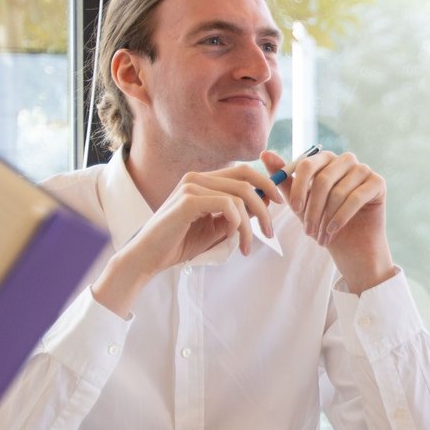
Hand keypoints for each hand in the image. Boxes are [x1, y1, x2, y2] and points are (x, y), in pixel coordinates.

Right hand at [92, 164, 283, 316]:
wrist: (149, 257)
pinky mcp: (187, 200)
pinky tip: (231, 238)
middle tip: (271, 231)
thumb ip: (236, 214)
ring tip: (246, 246)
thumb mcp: (216, 227)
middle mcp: (197, 177)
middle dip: (265, 206)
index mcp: (203, 180)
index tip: (280, 202)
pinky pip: (227, 206)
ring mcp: (191, 186)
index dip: (266, 183)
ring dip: (250, 224)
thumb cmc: (180, 243)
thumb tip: (264, 204)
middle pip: (246, 180)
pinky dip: (236, 223)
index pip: (243, 172)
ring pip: (240, 196)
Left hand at [283, 149, 393, 291]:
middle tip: (307, 230)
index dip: (299, 187)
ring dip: (326, 217)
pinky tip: (333, 230)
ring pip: (338, 191)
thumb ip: (285, 180)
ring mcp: (364, 170)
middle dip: (312, 207)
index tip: (294, 210)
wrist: (351, 248)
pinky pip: (356, 198)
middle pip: (323, 178)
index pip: (307, 163)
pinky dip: (341, 217)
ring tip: (320, 236)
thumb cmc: (324, 223)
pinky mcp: (378, 183)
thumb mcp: (300, 203)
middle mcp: (346, 160)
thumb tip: (265, 153)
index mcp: (326, 160)